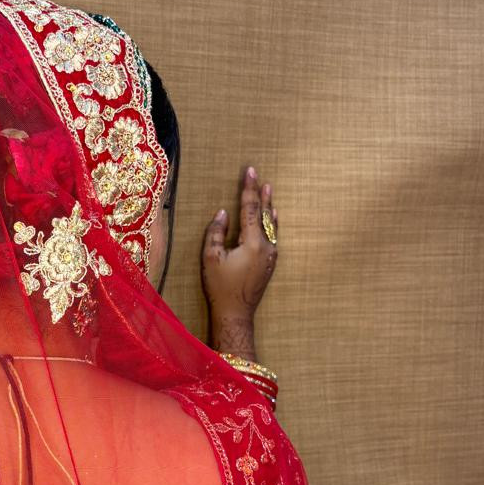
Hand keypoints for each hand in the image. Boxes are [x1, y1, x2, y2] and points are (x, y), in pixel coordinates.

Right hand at [201, 165, 277, 356]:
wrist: (236, 313)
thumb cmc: (220, 286)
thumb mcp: (211, 257)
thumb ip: (216, 232)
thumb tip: (223, 213)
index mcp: (253, 242)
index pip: (250, 208)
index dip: (248, 189)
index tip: (250, 171)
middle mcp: (267, 246)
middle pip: (264, 214)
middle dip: (260, 194)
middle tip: (260, 177)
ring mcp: (271, 255)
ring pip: (270, 225)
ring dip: (268, 207)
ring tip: (269, 191)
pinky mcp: (270, 263)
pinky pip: (272, 236)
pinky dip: (271, 223)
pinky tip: (272, 217)